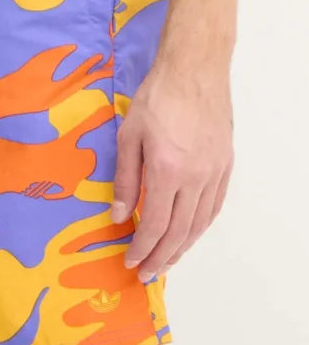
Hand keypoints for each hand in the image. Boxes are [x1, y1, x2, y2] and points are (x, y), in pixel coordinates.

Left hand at [111, 62, 233, 281]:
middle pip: (179, 232)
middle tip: (147, 274)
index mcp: (167, 171)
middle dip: (161, 257)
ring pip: (200, 223)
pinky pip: (214, 206)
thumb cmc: (156, 97)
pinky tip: (190, 234)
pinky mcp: (225, 164)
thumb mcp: (128, 134)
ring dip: (183, 248)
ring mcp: (214, 172)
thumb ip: (125, 178)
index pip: (156, 224)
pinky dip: (201, 226)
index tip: (131, 261)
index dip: (143, 248)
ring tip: (166, 261)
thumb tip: (120, 215)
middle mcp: (195, 178)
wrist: (194, 70)